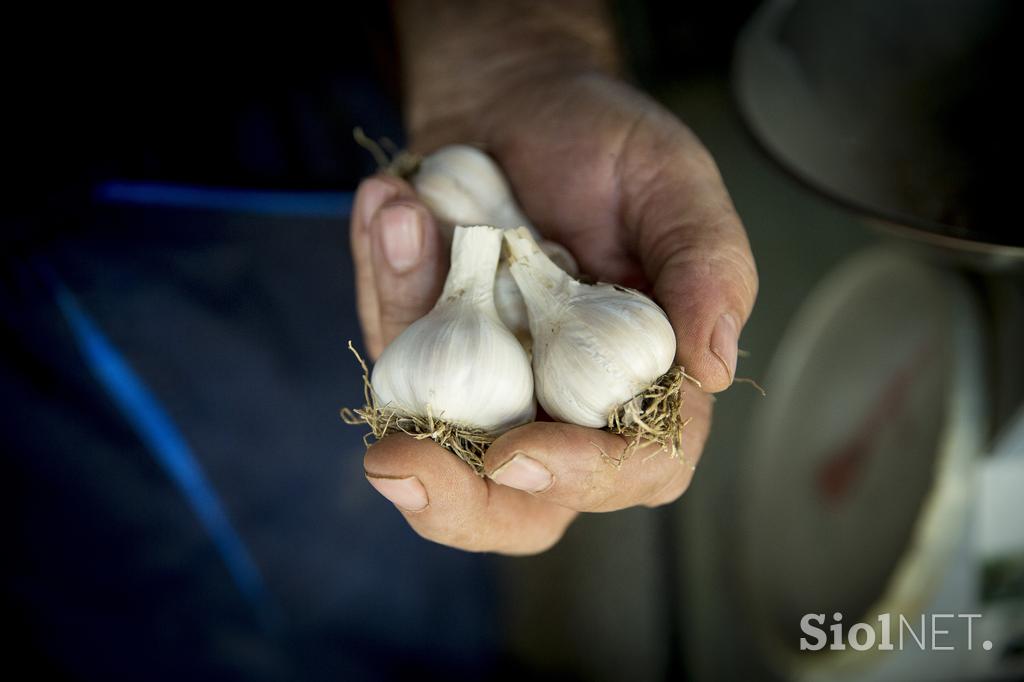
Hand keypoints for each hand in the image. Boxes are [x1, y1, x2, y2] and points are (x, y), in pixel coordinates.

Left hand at [349, 70, 756, 554]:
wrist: (521, 104)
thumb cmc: (607, 146)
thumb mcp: (673, 182)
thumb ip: (708, 264)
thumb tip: (716, 362)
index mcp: (644, 382)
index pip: (630, 465)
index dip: (580, 475)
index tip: (519, 454)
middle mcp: (562, 403)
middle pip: (517, 506)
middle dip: (456, 504)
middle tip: (397, 465)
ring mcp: (485, 383)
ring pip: (431, 434)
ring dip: (402, 324)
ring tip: (404, 213)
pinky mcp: (422, 351)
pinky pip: (387, 347)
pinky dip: (380, 278)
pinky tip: (391, 206)